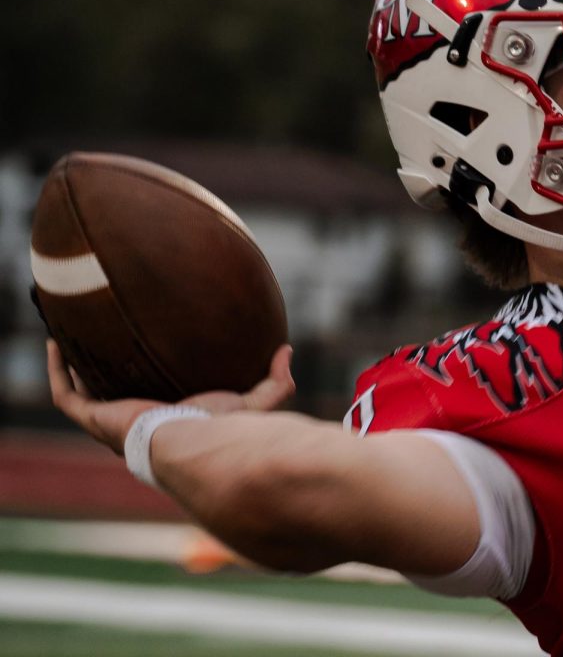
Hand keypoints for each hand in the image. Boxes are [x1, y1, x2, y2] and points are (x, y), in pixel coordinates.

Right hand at [47, 340, 295, 455]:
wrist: (192, 445)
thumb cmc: (222, 430)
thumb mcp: (253, 402)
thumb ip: (275, 382)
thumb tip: (287, 350)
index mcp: (166, 423)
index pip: (152, 407)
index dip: (143, 384)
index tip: (144, 357)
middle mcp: (133, 424)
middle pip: (111, 398)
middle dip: (103, 375)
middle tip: (100, 343)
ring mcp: (109, 421)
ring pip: (82, 392)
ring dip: (73, 367)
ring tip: (69, 336)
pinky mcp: (94, 417)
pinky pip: (65, 392)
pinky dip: (58, 369)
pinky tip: (56, 343)